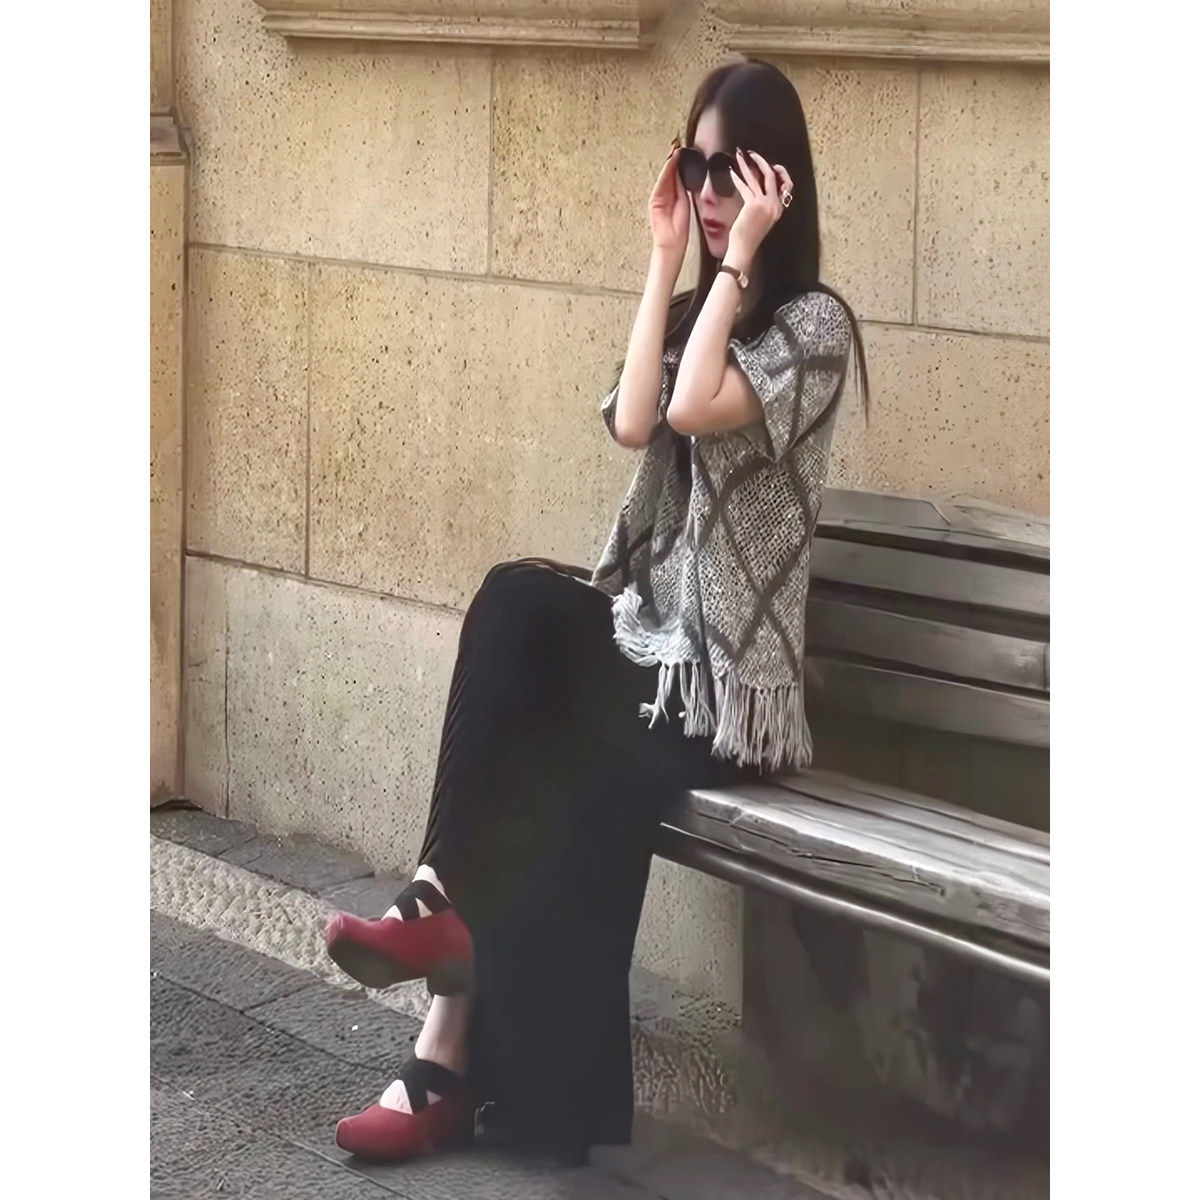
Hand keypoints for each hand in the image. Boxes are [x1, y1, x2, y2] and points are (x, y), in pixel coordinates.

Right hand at [648, 144, 689, 259]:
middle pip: (669, 172)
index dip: (679, 162)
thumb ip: (683, 188)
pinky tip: (671, 162)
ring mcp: (658, 196)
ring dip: (670, 162)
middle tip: (678, 143)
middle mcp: (664, 193)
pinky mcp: (654, 200)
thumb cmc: (679, 228)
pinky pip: (661, 183)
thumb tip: (683, 173)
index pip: (676, 174)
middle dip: (673, 158)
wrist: (672, 242)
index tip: (684, 150)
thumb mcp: (685, 203)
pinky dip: (666, 173)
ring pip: (665, 176)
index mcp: (673, 194)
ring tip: (675, 149)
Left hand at [727, 149, 791, 262]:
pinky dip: (737, 178)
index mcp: (778, 208)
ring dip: (746, 164)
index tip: (769, 165)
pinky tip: (731, 172)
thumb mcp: (762, 219)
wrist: (745, 247)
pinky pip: (745, 186)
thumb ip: (764, 205)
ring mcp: (765, 204)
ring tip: (739, 155)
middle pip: (772, 175)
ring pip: (757, 177)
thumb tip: (756, 189)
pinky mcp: (753, 205)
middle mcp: (774, 204)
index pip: (785, 184)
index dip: (779, 172)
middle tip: (751, 153)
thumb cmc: (750, 236)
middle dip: (761, 161)